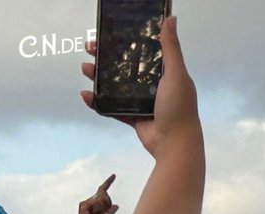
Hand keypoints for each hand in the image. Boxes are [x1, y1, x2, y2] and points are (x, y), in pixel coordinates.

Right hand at [77, 175, 118, 213]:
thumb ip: (111, 211)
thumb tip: (116, 205)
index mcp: (99, 202)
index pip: (104, 190)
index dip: (109, 182)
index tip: (114, 175)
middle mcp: (92, 199)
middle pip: (105, 194)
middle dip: (107, 204)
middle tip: (103, 212)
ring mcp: (87, 201)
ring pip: (101, 198)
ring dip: (102, 208)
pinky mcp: (83, 204)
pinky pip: (95, 202)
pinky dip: (97, 208)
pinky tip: (92, 213)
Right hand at [81, 17, 200, 158]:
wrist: (175, 144)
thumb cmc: (179, 109)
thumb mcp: (176, 74)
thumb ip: (171, 48)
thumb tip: (171, 18)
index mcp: (166, 75)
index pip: (142, 53)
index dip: (125, 43)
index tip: (108, 34)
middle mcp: (154, 87)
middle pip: (125, 68)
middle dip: (105, 58)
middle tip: (89, 49)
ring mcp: (143, 103)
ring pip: (115, 86)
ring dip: (98, 77)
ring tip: (85, 68)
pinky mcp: (134, 118)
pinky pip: (111, 108)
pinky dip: (98, 102)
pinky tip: (86, 95)